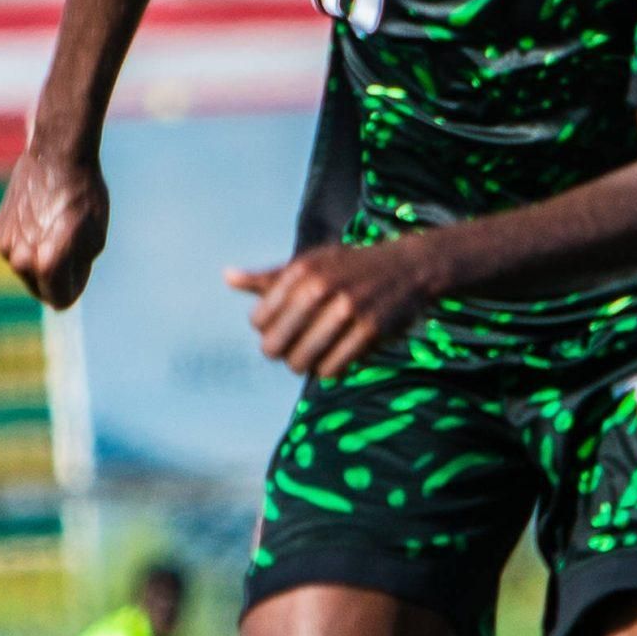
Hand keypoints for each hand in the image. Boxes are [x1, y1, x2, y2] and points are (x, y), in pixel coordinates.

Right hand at [0, 143, 109, 308]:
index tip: (81, 261)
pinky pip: (17, 248)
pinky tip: (40, 215)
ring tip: (56, 224)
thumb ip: (76, 270)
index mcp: (48, 264)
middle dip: (57, 276)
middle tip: (72, 242)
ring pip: (27, 269)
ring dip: (41, 257)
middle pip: (41, 289)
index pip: (61, 300)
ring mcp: (6, 244)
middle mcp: (21, 258)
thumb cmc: (85, 196)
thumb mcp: (95, 239)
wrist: (57, 154)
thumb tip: (59, 290)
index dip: (75, 285)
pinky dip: (28, 239)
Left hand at [226, 238, 441, 378]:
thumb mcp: (311, 264)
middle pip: (275, 345)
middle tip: (292, 352)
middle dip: (280, 354)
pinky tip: (334, 361)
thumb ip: (270, 278)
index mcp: (302, 270)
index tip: (280, 329)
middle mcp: (322, 286)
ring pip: (302, 360)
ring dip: (303, 366)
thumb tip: (227, 277)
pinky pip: (333, 368)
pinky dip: (329, 371)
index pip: (259, 320)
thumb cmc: (351, 268)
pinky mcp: (370, 330)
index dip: (266, 331)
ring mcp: (348, 308)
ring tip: (311, 358)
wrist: (409, 267)